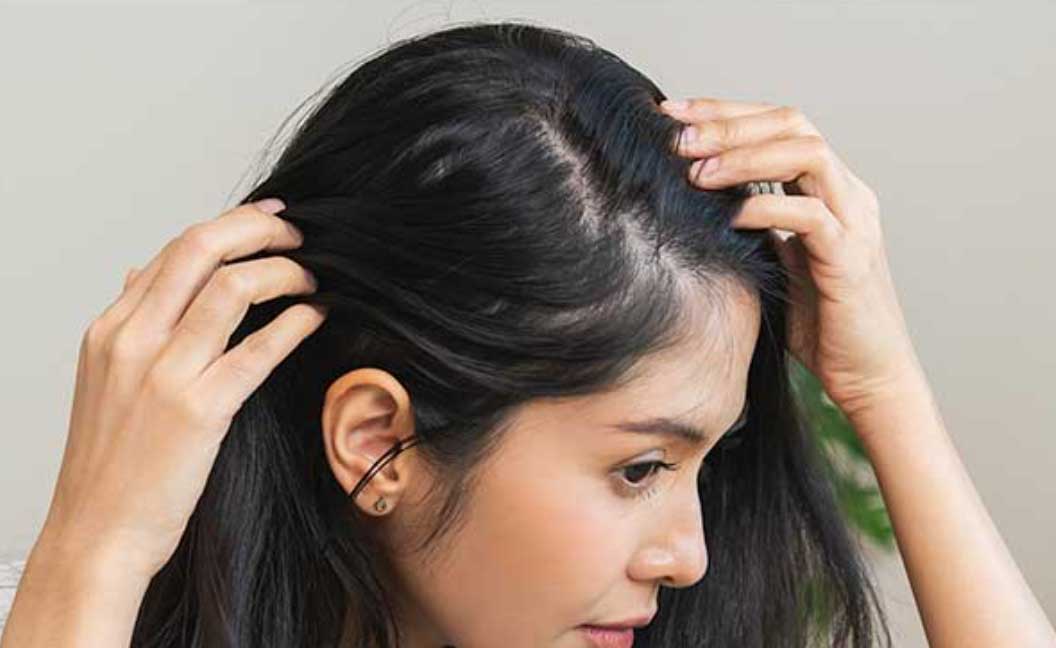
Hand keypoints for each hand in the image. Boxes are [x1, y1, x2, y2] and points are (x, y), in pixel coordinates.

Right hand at [38, 198, 326, 578]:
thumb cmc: (109, 463)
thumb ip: (130, 323)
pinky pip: (258, 349)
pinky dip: (294, 323)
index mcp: (111, 328)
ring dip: (284, 271)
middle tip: (297, 234)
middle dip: (258, 228)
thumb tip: (140, 272)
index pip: (176, 249)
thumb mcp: (104, 379)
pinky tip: (314, 316)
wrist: (97, 533)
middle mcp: (132, 339)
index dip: (231, 224)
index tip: (269, 217)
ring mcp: (164, 373)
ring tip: (311, 277)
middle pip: (201, 248)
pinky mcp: (199, 410)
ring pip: (233, 287)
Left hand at [659, 97, 921, 416]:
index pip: (779, 125)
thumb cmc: (817, 323)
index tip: (670, 114)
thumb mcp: (774, 260)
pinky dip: (766, 207)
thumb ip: (750, 225)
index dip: (725, 112)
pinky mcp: (850, 259)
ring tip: (695, 172)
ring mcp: (854, 222)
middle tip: (676, 134)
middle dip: (730, 122)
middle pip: (793, 123)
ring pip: (807, 153)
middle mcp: (846, 193)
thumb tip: (691, 199)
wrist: (867, 376)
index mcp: (828, 189)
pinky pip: (810, 215)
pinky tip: (730, 217)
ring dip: (745, 155)